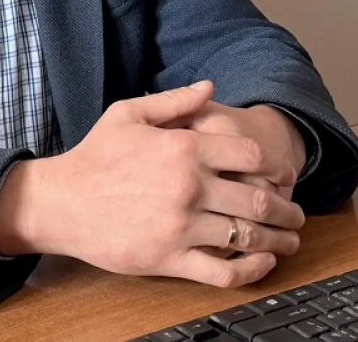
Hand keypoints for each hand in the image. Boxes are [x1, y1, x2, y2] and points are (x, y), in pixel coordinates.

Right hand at [0, 82, 304, 287]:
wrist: (60, 202)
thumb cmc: (93, 156)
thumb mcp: (129, 114)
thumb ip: (175, 101)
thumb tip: (210, 87)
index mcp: (183, 148)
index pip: (250, 154)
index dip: (274, 165)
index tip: (282, 174)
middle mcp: (189, 186)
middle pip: (258, 198)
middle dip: (287, 207)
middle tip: (297, 212)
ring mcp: (181, 226)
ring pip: (247, 235)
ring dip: (279, 239)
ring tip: (291, 239)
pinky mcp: (170, 259)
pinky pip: (224, 271)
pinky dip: (253, 269)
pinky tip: (264, 263)